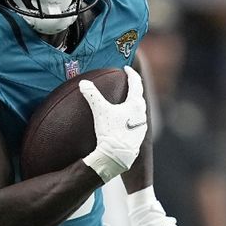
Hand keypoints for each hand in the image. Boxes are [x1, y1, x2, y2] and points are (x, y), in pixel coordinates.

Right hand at [80, 66, 146, 181]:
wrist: (117, 157)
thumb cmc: (110, 132)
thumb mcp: (100, 111)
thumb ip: (92, 95)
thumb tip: (83, 83)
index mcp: (135, 104)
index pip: (136, 83)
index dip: (131, 73)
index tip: (126, 68)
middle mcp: (141, 114)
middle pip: (139, 96)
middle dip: (134, 88)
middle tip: (128, 82)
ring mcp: (141, 127)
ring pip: (139, 110)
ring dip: (133, 103)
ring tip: (125, 101)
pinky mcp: (138, 138)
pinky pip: (136, 122)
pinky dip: (131, 116)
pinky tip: (124, 121)